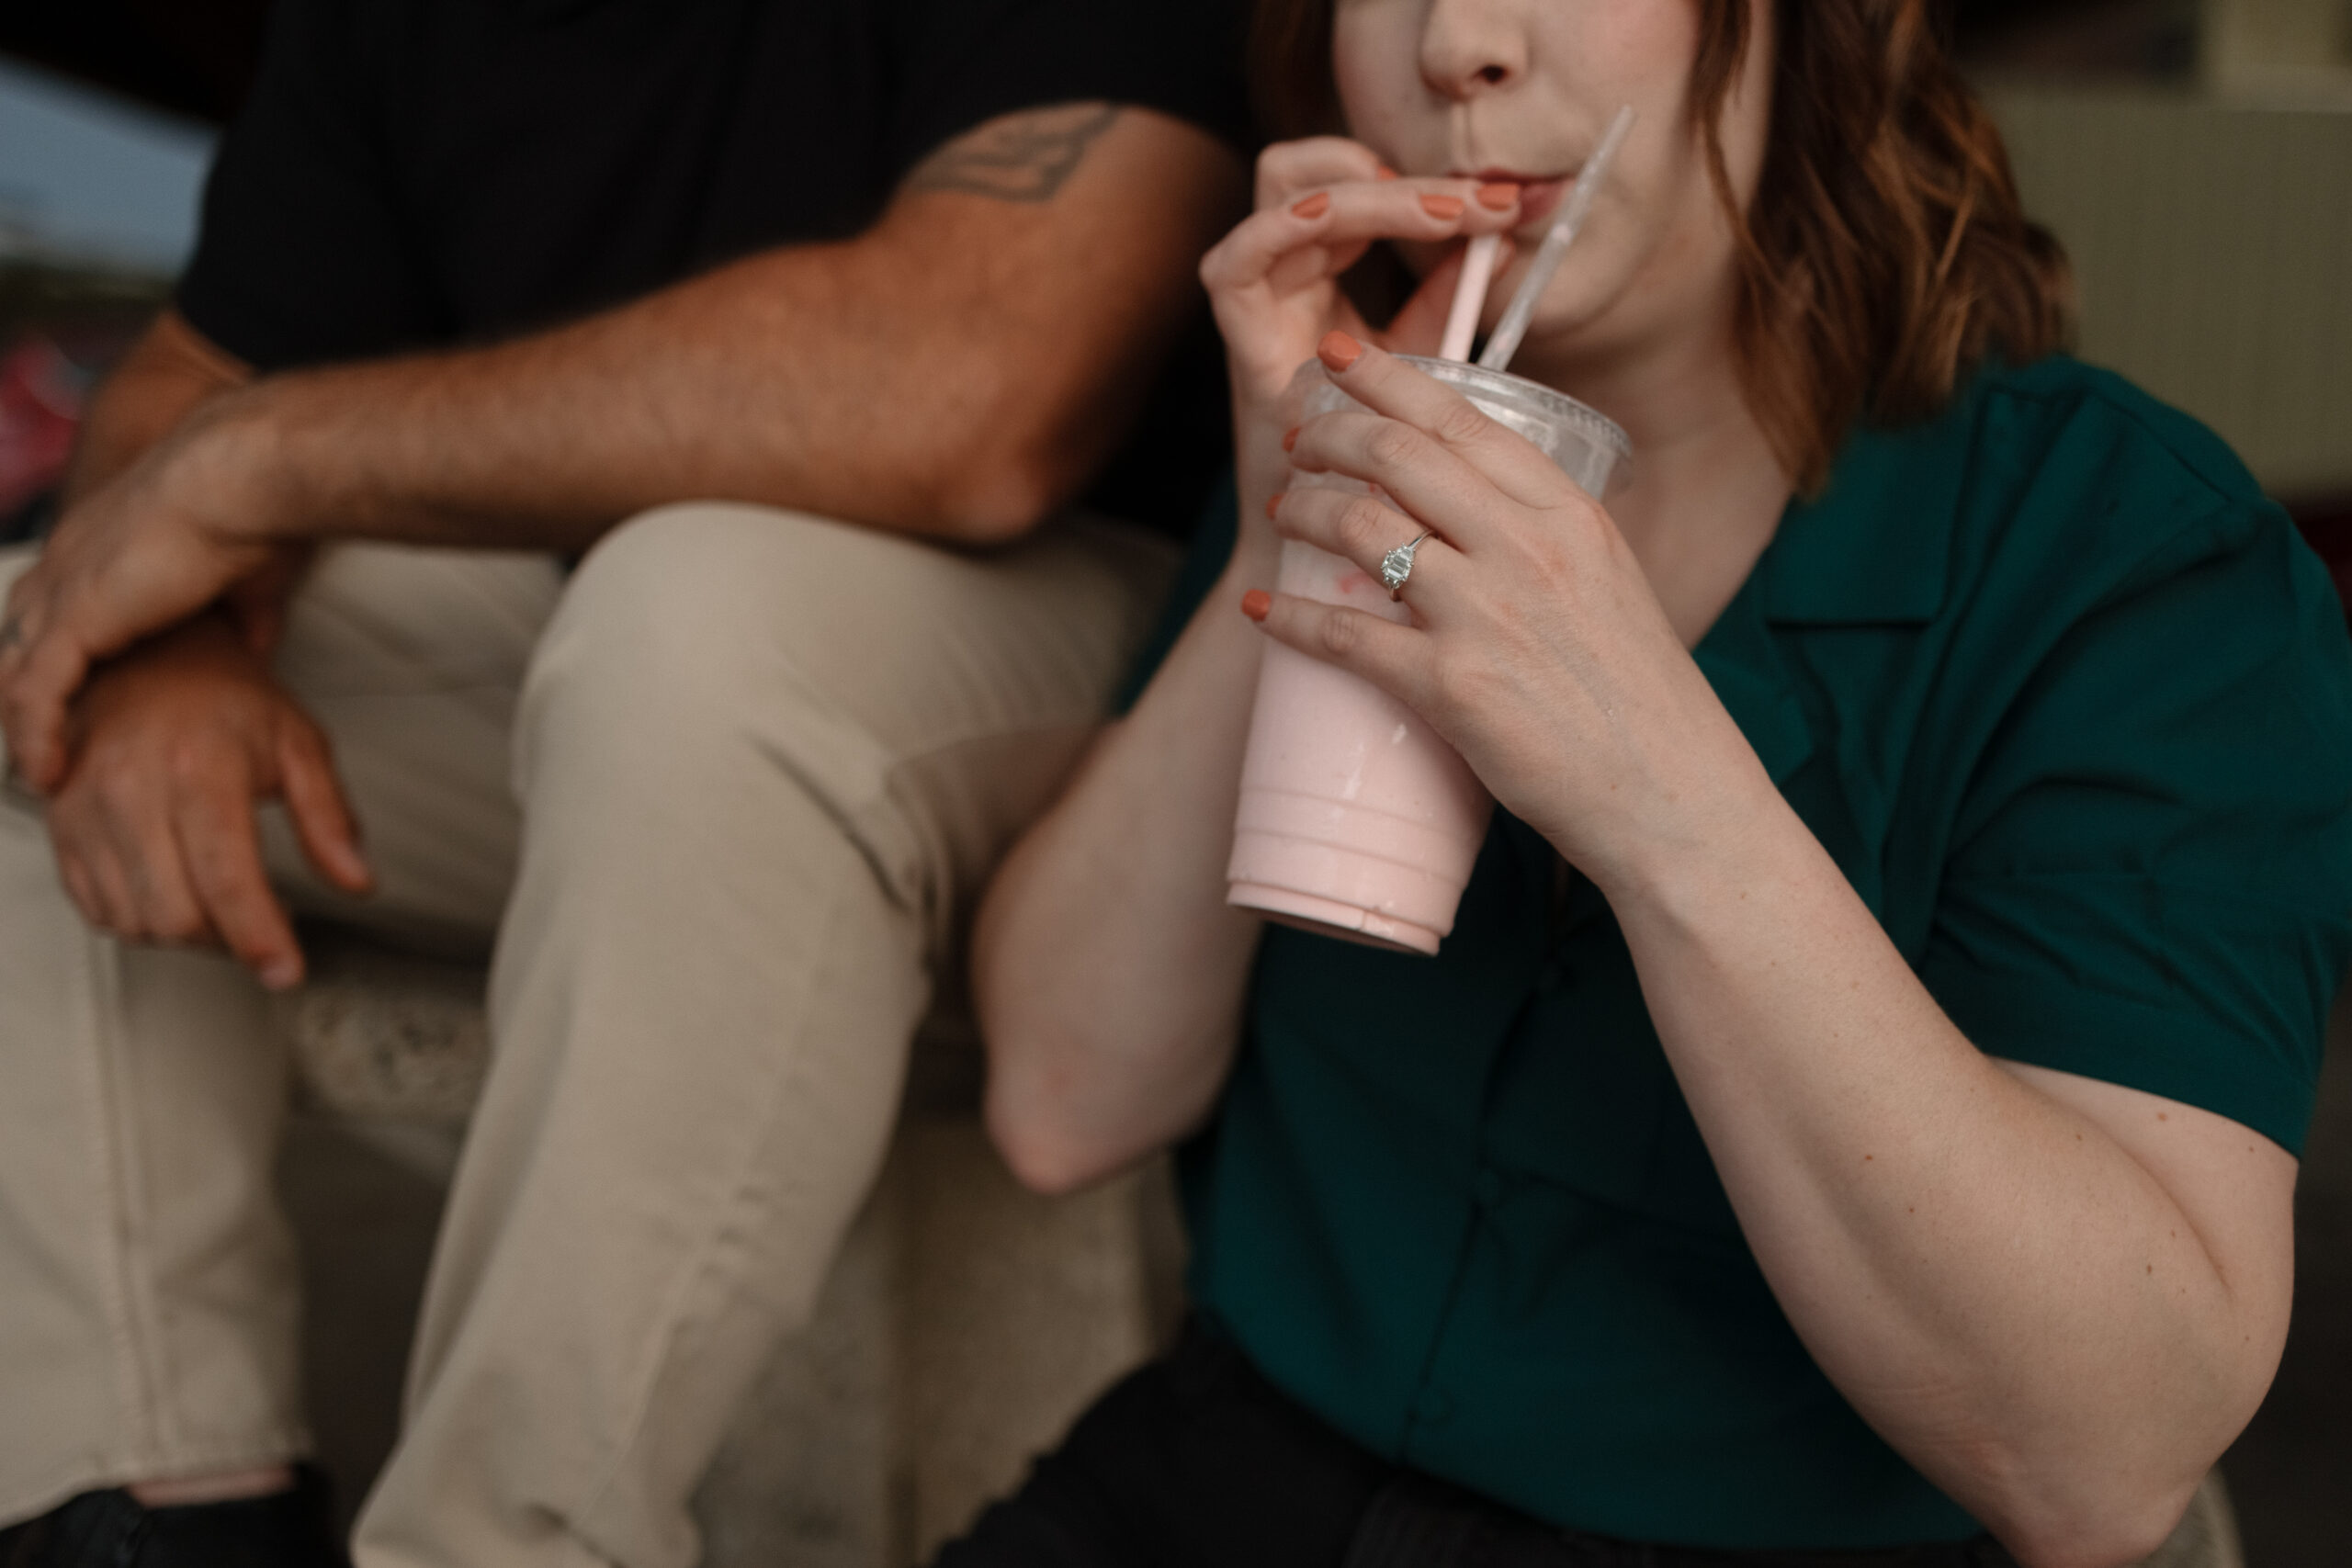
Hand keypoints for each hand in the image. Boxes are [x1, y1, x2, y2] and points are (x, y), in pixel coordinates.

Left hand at [1, 387, 301, 791]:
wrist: (236, 486)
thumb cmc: (248, 514)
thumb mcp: (245, 582)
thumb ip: (241, 623)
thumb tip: (255, 656)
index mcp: (99, 550)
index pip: (51, 612)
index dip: (57, 661)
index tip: (73, 704)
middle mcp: (65, 568)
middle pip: (16, 643)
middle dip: (21, 698)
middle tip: (41, 745)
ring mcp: (61, 594)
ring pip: (13, 673)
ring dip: (22, 726)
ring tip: (41, 771)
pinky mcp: (71, 621)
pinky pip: (33, 695)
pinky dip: (36, 737)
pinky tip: (48, 771)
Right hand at [44, 615, 370, 988]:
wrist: (144, 656)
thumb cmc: (225, 697)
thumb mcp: (299, 743)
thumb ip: (330, 818)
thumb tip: (358, 881)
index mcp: (200, 770)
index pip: (228, 882)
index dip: (260, 940)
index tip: (286, 973)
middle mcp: (132, 791)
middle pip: (175, 917)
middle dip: (226, 942)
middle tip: (261, 929)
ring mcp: (86, 809)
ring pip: (133, 921)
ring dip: (184, 936)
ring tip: (222, 905)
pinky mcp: (59, 825)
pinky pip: (95, 908)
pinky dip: (140, 921)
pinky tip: (176, 894)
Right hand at [1199, 139, 1519, 519]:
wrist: (1328, 560)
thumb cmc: (1373, 467)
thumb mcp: (1422, 361)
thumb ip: (1448, 296)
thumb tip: (1502, 236)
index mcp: (1325, 275)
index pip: (1358, 184)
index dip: (1426, 178)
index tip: (1504, 201)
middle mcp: (1284, 279)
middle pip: (1316, 171)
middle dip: (1402, 176)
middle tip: (1476, 204)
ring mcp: (1257, 305)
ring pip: (1281, 192)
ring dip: (1361, 192)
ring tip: (1437, 214)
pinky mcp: (1240, 345)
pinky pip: (1237, 264)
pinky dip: (1285, 227)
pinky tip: (1339, 218)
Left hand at [1251, 336, 1773, 890]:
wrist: (1671, 796)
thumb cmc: (1642, 700)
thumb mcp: (1609, 582)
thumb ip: (1545, 538)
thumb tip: (1472, 512)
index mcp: (1569, 514)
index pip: (1461, 419)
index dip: (1385, 377)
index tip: (1337, 357)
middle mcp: (1526, 548)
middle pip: (1397, 456)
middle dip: (1328, 434)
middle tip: (1295, 439)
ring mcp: (1486, 615)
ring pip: (1361, 529)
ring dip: (1303, 510)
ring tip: (1281, 510)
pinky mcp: (1451, 687)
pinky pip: (1344, 636)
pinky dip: (1289, 617)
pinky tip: (1259, 606)